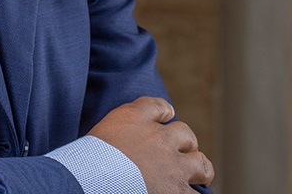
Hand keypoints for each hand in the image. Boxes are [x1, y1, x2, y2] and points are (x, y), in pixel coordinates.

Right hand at [88, 97, 213, 192]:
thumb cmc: (88, 158)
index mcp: (135, 118)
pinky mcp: (178, 191)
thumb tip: (125, 138)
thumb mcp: (97, 131)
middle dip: (186, 143)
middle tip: (182, 152)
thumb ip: (116, 128)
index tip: (167, 116)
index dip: (165, 112)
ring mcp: (173, 166)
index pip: (158, 106)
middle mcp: (159, 138)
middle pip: (185, 133)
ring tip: (195, 175)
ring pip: (202, 164)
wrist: (95, 177)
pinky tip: (190, 193)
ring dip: (199, 168)